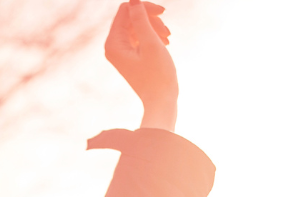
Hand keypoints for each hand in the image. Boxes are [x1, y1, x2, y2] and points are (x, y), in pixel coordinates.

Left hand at [105, 2, 177, 131]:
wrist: (161, 102)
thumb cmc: (157, 75)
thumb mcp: (151, 43)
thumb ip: (141, 19)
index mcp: (113, 43)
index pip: (125, 10)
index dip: (144, 7)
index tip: (163, 12)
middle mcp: (113, 46)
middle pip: (131, 17)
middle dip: (151, 20)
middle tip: (167, 33)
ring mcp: (121, 51)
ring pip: (137, 26)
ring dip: (154, 28)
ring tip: (168, 39)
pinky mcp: (130, 55)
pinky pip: (140, 36)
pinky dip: (153, 36)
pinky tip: (165, 44)